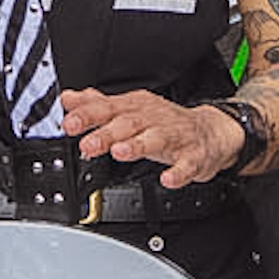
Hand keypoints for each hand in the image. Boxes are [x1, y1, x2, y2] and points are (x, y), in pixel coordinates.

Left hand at [57, 87, 246, 189]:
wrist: (210, 131)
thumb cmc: (164, 122)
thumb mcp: (130, 110)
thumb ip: (98, 106)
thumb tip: (68, 99)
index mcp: (135, 108)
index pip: (108, 108)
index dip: (88, 115)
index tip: (69, 123)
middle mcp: (154, 119)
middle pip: (129, 124)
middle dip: (107, 133)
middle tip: (88, 144)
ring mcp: (175, 137)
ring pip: (156, 140)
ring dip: (138, 145)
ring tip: (120, 152)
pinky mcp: (193, 156)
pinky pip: (186, 165)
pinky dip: (178, 172)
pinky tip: (167, 179)